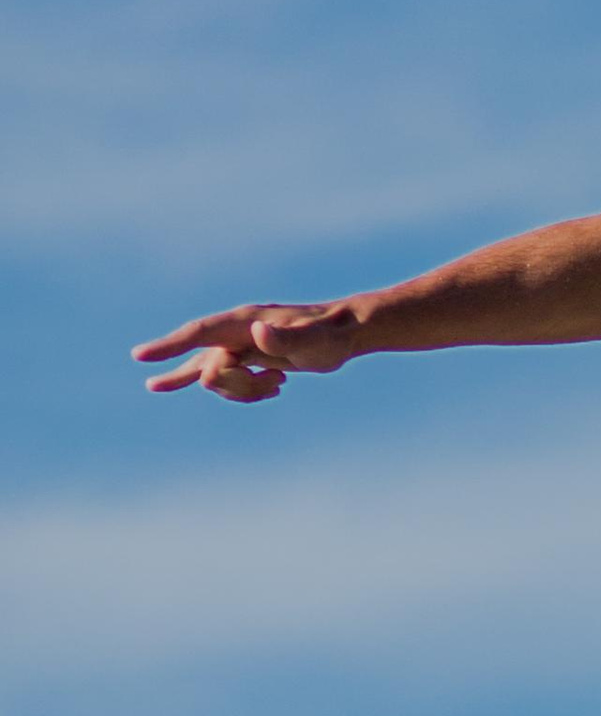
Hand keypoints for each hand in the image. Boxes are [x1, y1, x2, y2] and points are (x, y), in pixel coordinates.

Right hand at [132, 303, 361, 400]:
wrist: (345, 334)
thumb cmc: (330, 335)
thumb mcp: (314, 341)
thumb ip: (287, 336)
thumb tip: (258, 332)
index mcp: (243, 322)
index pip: (198, 334)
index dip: (169, 345)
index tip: (140, 356)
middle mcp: (235, 331)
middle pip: (210, 369)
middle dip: (238, 386)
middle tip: (279, 381)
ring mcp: (239, 345)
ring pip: (218, 380)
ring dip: (246, 392)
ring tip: (281, 382)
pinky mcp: (247, 358)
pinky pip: (227, 382)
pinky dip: (246, 393)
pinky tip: (275, 387)